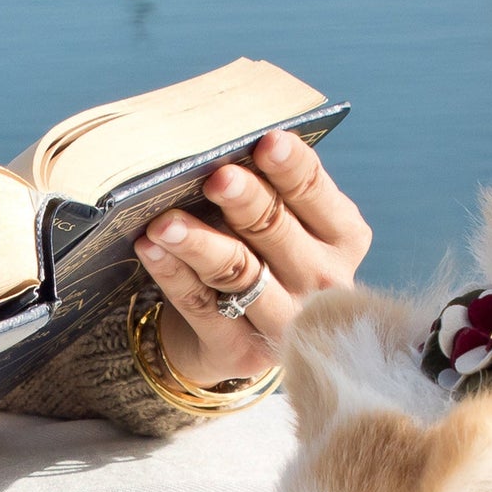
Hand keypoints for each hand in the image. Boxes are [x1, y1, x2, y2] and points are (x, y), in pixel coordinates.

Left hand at [133, 129, 370, 387]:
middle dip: (247, 202)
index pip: (316, 193)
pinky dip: (172, 274)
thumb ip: (265, 187)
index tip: (267, 140)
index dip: (292, 166)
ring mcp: (285, 321)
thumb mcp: (278, 218)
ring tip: (166, 220)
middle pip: (278, 233)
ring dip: (200, 244)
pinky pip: (200, 305)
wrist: (238, 332)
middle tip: (217, 178)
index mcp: (341, 237)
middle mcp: (323, 283)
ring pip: (239, 273)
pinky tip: (150, 246)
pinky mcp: (240, 351)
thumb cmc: (258, 252)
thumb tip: (219, 149)